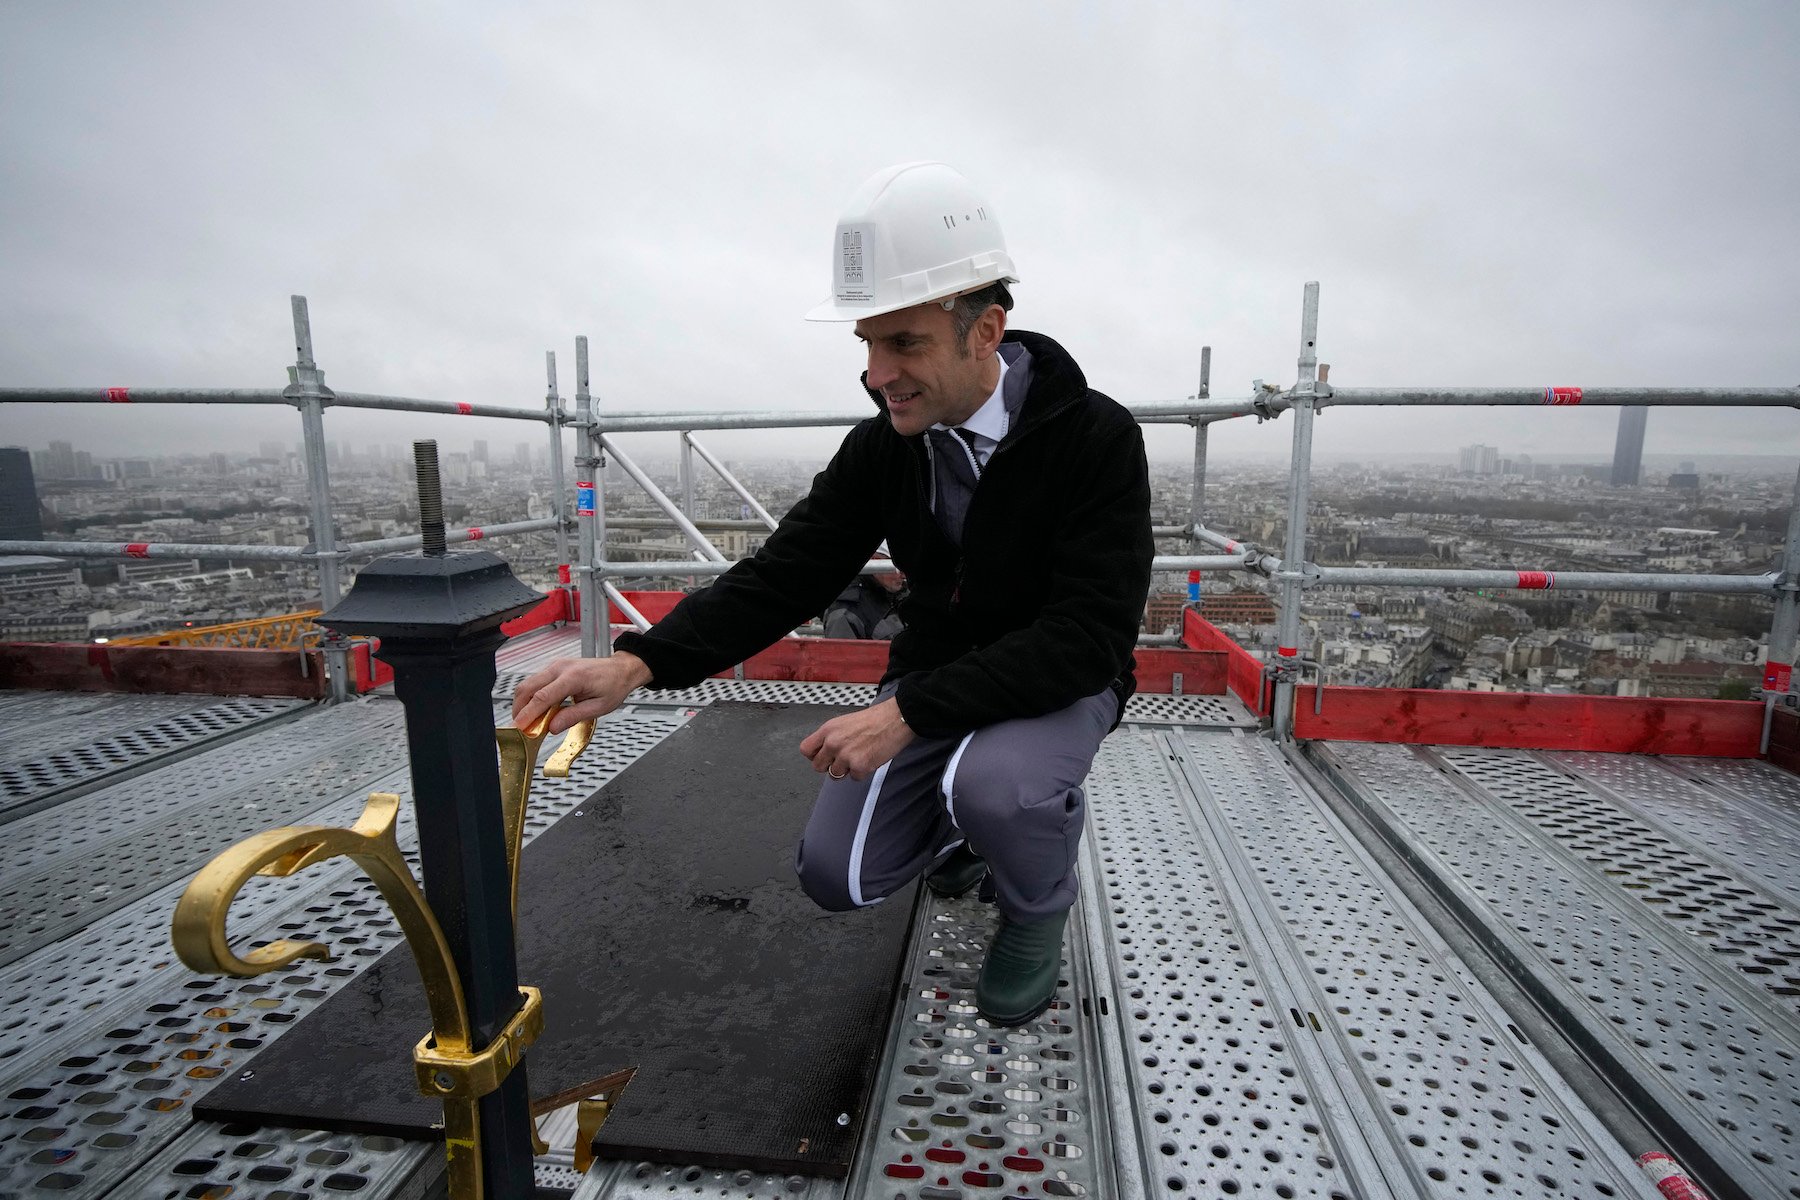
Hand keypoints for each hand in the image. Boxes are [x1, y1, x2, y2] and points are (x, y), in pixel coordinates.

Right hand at [512, 651, 651, 733]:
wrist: (620, 670)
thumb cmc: (614, 685)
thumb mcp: (599, 707)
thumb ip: (574, 717)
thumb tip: (552, 728)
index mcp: (574, 677)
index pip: (542, 697)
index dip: (527, 714)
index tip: (519, 728)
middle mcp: (560, 668)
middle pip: (527, 688)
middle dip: (519, 710)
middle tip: (519, 729)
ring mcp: (555, 666)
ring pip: (527, 684)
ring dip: (523, 704)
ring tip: (527, 723)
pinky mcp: (553, 668)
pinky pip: (534, 682)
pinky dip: (530, 698)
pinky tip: (535, 711)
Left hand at [799, 697, 914, 781]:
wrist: (895, 719)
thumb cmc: (875, 719)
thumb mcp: (844, 722)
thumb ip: (831, 736)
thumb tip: (824, 751)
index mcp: (828, 730)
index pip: (806, 749)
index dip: (814, 755)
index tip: (822, 756)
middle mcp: (833, 743)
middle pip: (818, 766)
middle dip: (829, 766)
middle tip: (842, 760)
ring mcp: (845, 756)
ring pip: (835, 775)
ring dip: (847, 769)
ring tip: (860, 756)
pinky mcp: (859, 767)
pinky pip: (854, 778)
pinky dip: (862, 772)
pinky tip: (870, 758)